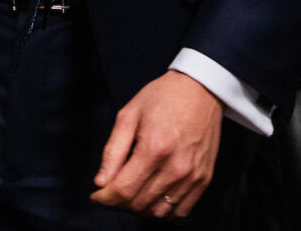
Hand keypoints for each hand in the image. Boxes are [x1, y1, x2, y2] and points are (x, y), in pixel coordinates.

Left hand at [91, 70, 221, 218]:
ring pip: (158, 212)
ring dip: (140, 207)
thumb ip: (113, 151)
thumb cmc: (162, 98)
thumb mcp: (128, 115)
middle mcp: (175, 168)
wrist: (200, 90)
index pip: (124, 190)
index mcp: (154, 149)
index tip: (97, 195)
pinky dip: (163, 209)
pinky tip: (153, 195)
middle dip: (119, 201)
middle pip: (139, 204)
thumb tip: (101, 182)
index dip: (105, 198)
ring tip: (133, 190)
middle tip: (113, 188)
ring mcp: (192, 177)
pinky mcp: (204, 180)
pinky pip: (180, 211)